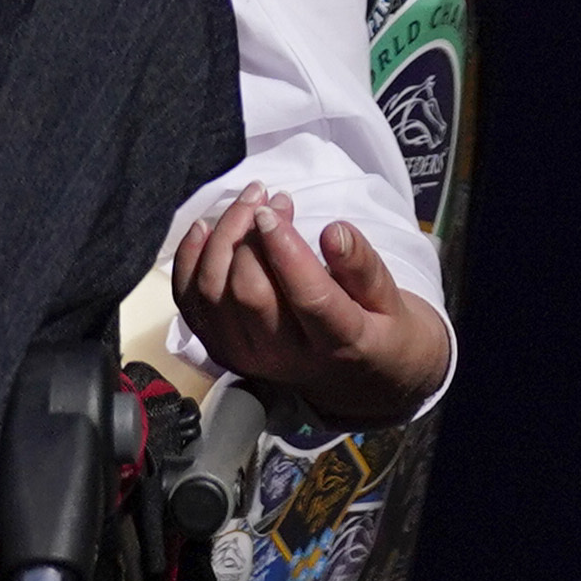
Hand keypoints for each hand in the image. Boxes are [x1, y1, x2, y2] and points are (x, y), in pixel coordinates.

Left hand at [175, 188, 455, 429]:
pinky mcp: (222, 350)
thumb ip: (363, 267)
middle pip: (249, 291)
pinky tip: (206, 228)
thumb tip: (333, 231)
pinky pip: (189, 303)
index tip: (275, 206)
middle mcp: (286, 357)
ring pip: (213, 293)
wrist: (359, 383)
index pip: (306, 297)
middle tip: (270, 197)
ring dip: (220, 237)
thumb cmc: (379, 330)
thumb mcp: (392, 301)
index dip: (284, 247)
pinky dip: (188, 260)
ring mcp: (248, 357)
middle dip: (250, 232)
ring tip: (247, 201)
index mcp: (339, 344)